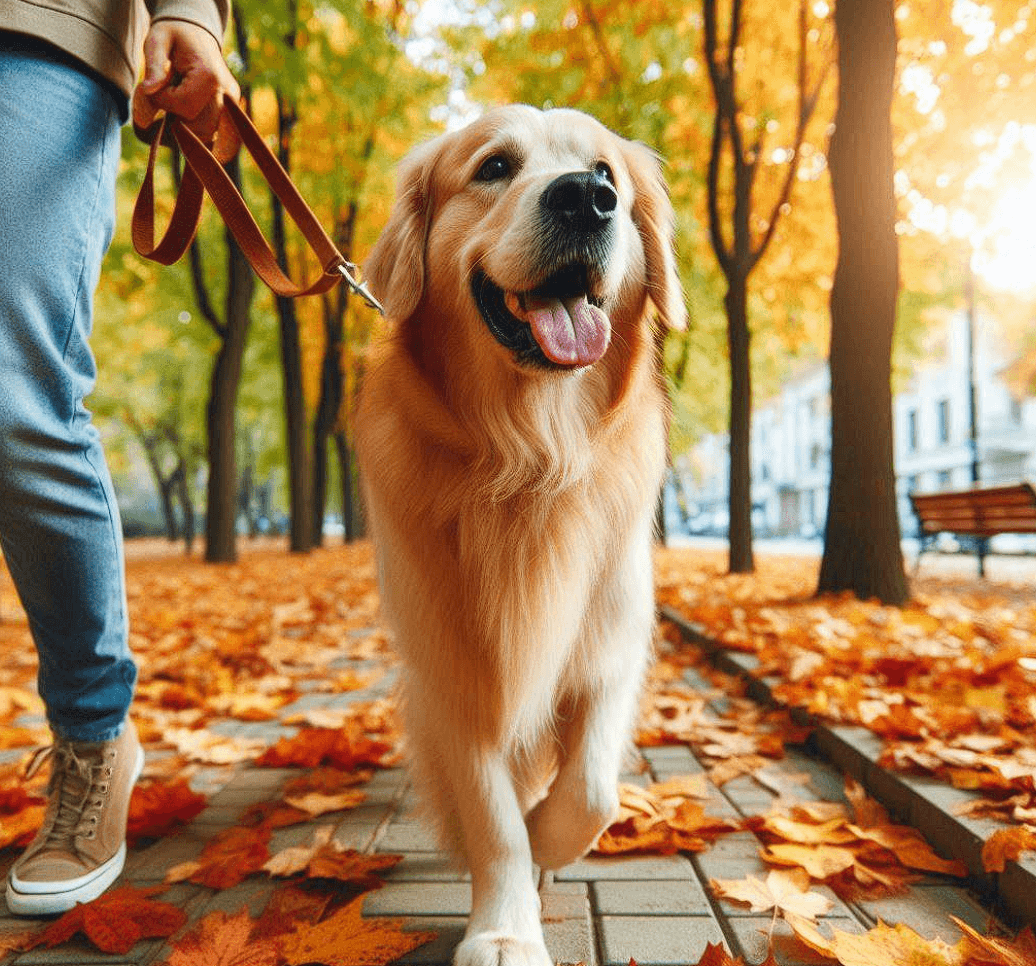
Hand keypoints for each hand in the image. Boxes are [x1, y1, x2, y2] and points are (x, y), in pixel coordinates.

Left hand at [134, 20, 239, 144]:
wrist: (197, 32)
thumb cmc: (174, 35)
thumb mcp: (157, 41)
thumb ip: (153, 66)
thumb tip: (148, 91)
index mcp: (210, 75)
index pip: (184, 106)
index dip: (162, 101)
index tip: (155, 87)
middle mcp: (227, 94)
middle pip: (199, 128)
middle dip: (175, 120)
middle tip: (164, 98)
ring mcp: (233, 105)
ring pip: (207, 136)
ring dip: (185, 128)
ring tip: (175, 104)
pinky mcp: (232, 112)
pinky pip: (213, 133)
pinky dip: (195, 131)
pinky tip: (184, 114)